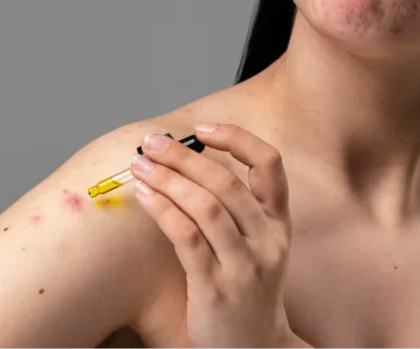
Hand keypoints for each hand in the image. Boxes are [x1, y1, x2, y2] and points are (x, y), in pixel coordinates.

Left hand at [130, 123, 297, 348]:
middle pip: (227, 183)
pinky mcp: (217, 290)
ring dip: (169, 179)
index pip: (270, 166)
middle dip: (185, 157)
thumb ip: (236, 208)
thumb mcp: (258, 246)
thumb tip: (188, 160)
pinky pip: (188, 239)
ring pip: (207, 207)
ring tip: (140, 166)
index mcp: (279, 224)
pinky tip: (144, 197)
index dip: (238, 139)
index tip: (203, 129)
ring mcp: (245, 267)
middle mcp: (268, 241)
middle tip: (153, 143)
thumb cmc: (247, 290)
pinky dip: (164, 211)